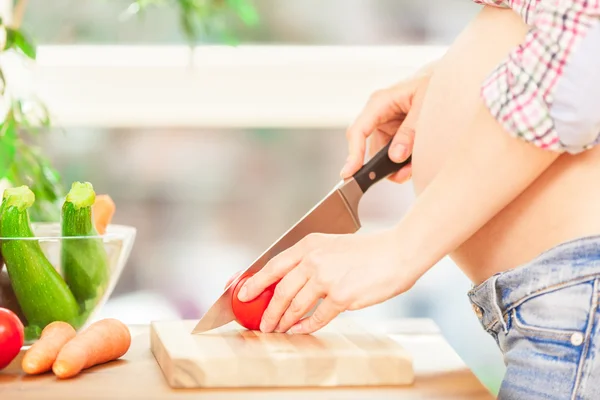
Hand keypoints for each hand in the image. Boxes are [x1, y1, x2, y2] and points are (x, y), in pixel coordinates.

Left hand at [235, 229, 422, 333]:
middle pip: (280, 290)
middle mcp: (314, 259)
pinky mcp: (341, 296)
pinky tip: (299, 330)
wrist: (397, 253)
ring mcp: (326, 278)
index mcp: (310, 244)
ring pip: (295, 305)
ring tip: (277, 329)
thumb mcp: (333, 246)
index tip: (241, 293)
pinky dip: (305, 327)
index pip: (273, 264)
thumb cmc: (368, 251)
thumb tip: (287, 282)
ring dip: (283, 321)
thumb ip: (310, 260)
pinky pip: (317, 317)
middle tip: (262, 322)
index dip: (254, 282)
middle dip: (268, 310)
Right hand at [340, 64, 433, 182]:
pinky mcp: (395, 133)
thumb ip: (410, 131)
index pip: (358, 131)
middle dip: (384, 166)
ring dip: (397, 166)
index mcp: (380, 102)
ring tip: (414, 168)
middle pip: (369, 149)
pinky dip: (403, 163)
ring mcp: (386, 125)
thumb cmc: (435, 83)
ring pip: (382, 155)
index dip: (353, 154)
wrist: (448, 78)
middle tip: (402, 175)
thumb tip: (396, 155)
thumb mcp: (425, 105)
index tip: (350, 173)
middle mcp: (378, 114)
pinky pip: (393, 153)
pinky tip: (415, 163)